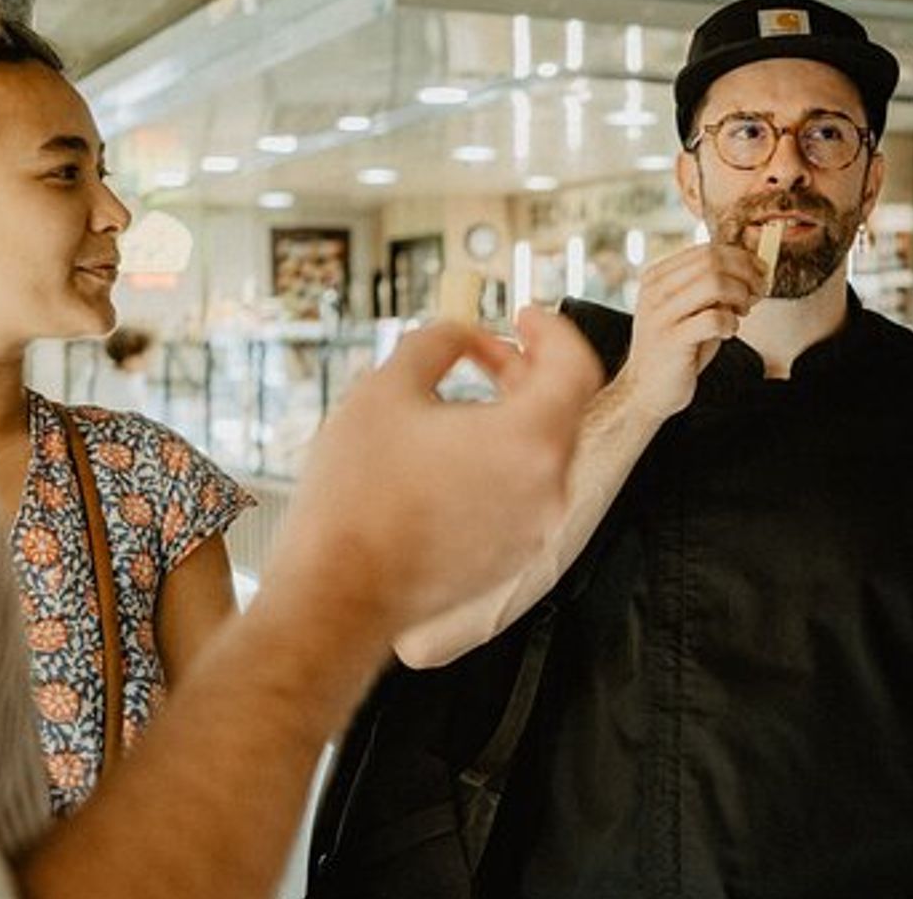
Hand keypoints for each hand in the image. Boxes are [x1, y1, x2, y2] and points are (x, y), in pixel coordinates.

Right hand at [267, 307, 602, 639]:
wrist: (334, 596)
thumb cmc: (356, 498)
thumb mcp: (387, 389)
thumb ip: (438, 342)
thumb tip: (462, 334)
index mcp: (531, 440)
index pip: (577, 364)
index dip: (553, 330)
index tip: (523, 317)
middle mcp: (549, 488)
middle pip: (562, 408)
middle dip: (525, 370)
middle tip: (483, 353)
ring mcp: (536, 529)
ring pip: (543, 453)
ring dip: (512, 417)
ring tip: (457, 406)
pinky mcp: (514, 558)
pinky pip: (524, 494)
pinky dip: (502, 463)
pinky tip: (451, 457)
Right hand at [612, 243, 764, 421]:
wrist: (644, 391)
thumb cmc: (675, 349)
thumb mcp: (689, 311)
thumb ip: (710, 289)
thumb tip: (752, 269)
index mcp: (657, 277)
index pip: (706, 250)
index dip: (740, 258)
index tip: (758, 274)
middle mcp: (655, 290)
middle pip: (712, 261)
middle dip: (745, 274)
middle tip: (757, 292)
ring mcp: (660, 315)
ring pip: (714, 284)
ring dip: (740, 296)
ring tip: (742, 313)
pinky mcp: (671, 340)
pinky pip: (713, 319)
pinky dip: (731, 323)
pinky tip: (729, 333)